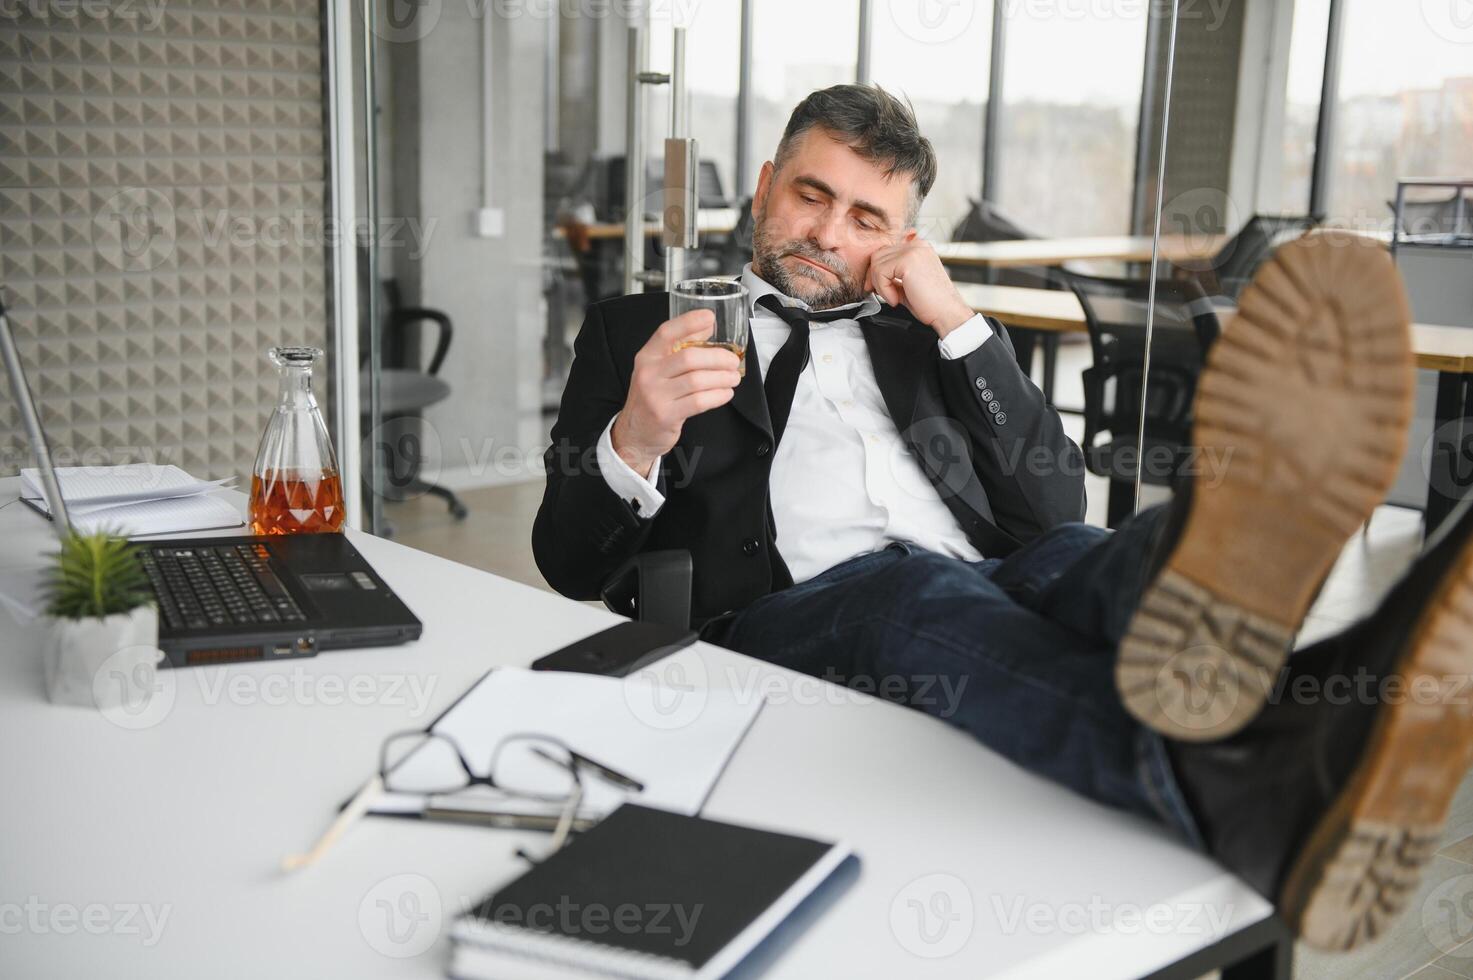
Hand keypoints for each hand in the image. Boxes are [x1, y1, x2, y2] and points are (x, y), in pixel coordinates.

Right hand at [611, 310, 742, 477]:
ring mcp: (655, 395)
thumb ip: (681, 347)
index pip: (667, 332)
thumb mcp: (659, 370)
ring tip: (733, 378)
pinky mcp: (666, 415)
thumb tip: (707, 327)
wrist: (635, 433)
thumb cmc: (653, 398)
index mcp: (647, 357)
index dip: (689, 322)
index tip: (709, 317)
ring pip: (697, 380)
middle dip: (718, 357)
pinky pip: (699, 401)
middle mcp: (648, 373)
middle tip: (733, 361)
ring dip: (722, 378)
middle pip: (689, 357)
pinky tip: (725, 394)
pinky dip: (717, 396)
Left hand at [864, 240, 974, 338]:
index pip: (886, 252)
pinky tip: (896, 299)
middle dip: (874, 277)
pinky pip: (881, 272)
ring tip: (893, 298)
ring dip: (879, 284)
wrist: (947, 312)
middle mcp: (916, 244)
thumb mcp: (907, 284)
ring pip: (877, 262)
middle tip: (880, 294)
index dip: (878, 271)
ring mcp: (913, 250)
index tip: (877, 288)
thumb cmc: (931, 303)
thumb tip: (872, 276)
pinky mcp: (908, 261)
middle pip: (878, 255)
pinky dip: (884, 289)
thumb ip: (892, 275)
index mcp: (918, 247)